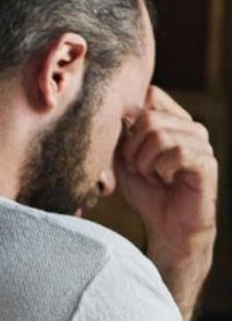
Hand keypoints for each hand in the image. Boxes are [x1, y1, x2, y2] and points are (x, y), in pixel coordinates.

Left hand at [116, 86, 216, 320]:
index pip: (150, 94)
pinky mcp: (207, 163)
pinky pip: (176, 154)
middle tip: (137, 169)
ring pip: (160, 135)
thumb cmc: (146, 191)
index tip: (125, 147)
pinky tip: (164, 180)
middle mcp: (189, 126)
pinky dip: (161, 170)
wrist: (166, 226)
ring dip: (145, 162)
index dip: (129, 118)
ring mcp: (201, 143)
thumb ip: (119, 134)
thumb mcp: (123, 159)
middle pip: (148, 117)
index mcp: (171, 120)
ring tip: (150, 176)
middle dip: (131, 148)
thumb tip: (114, 111)